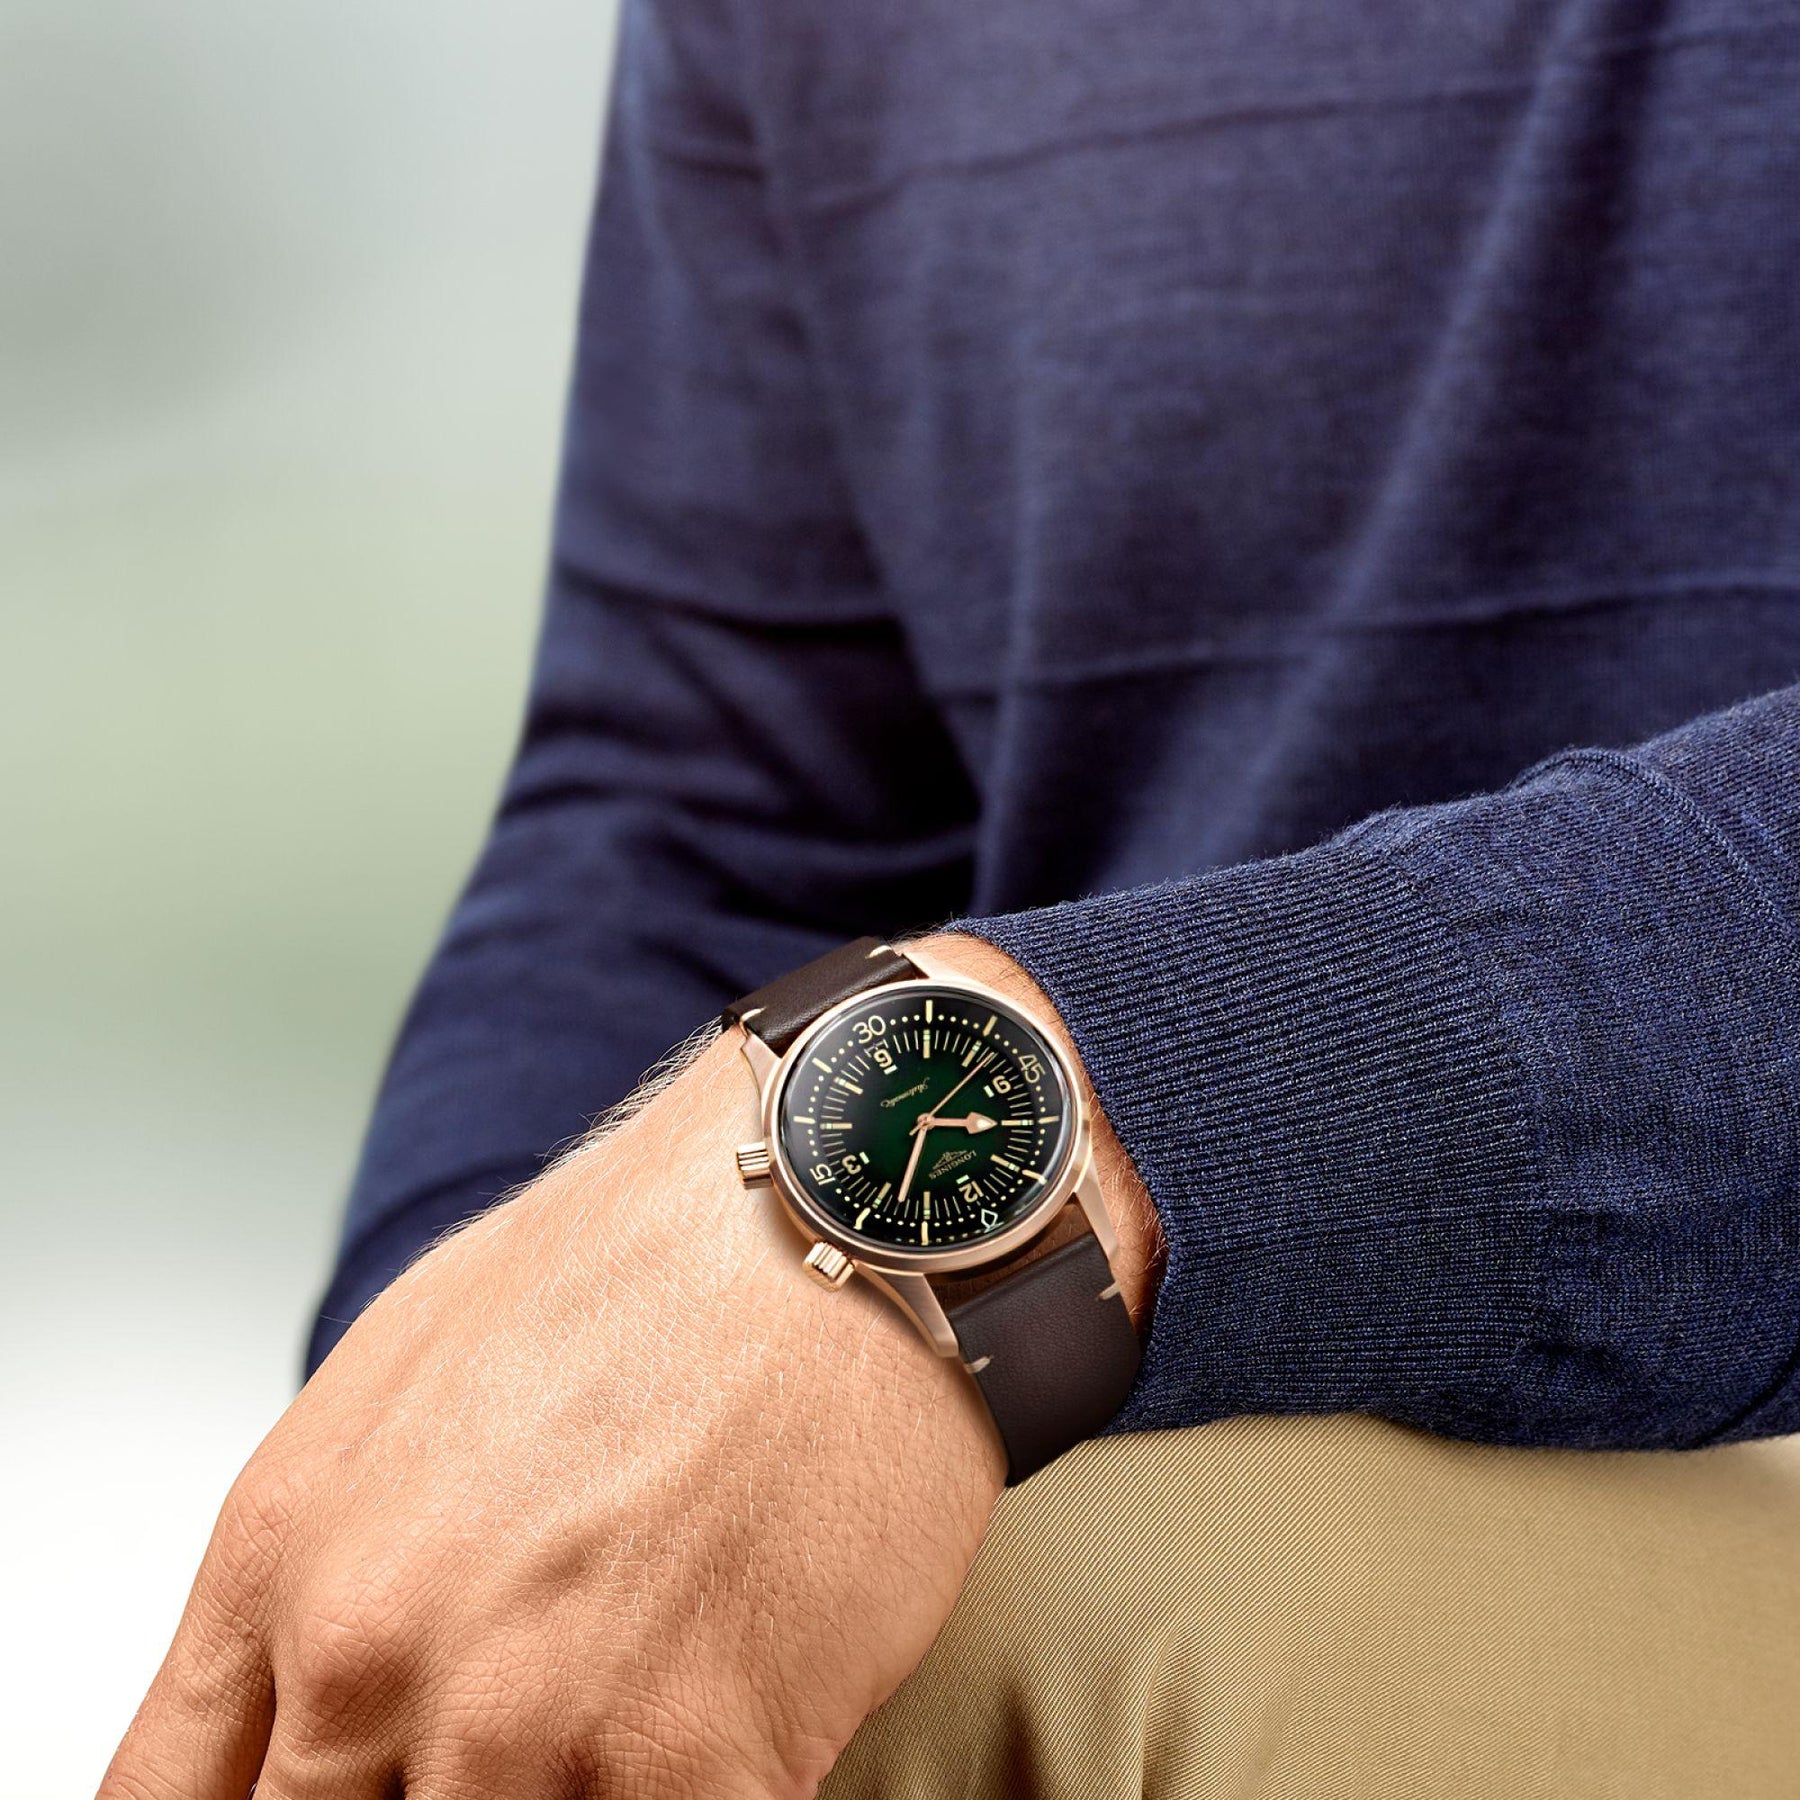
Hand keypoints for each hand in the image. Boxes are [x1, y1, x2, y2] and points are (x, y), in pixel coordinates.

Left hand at [103, 936, 1157, 1797]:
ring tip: (622, 1699)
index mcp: (285, 1555)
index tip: (327, 1796)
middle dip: (414, 1799)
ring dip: (561, 1798)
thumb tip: (317, 1696)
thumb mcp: (411, 1372)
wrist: (843, 1204)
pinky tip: (725, 1717)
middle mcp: (376, 1656)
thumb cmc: (649, 1259)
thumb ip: (333, 1559)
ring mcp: (533, 1728)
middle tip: (511, 1732)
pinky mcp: (700, 1770)